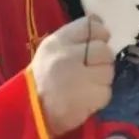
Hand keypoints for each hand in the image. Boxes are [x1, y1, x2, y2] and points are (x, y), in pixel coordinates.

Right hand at [29, 14, 114, 137]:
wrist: (30, 115)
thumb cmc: (42, 81)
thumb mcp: (50, 52)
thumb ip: (74, 38)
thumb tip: (100, 23)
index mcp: (57, 42)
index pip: (90, 25)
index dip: (99, 34)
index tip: (96, 43)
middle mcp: (68, 56)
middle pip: (104, 49)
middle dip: (102, 60)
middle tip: (91, 70)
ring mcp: (79, 77)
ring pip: (108, 70)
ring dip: (102, 80)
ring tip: (87, 86)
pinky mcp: (89, 97)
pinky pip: (107, 91)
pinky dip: (100, 96)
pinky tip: (87, 99)